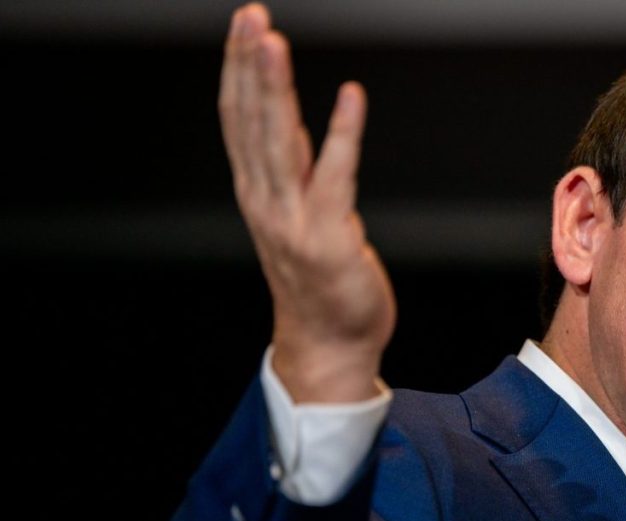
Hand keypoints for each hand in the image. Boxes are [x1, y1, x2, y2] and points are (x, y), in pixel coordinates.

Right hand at [219, 3, 395, 402]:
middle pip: (251, 122)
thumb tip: (296, 126)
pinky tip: (351, 96)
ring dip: (275, 88)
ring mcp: (293, 221)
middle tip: (249, 16)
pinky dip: (343, 134)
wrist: (329, 346)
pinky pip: (336, 175)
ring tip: (273, 41)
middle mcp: (266, 202)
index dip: (238, 71)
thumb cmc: (319, 285)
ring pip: (278, 142)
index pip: (239, 121)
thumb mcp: (299, 219)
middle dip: (248, 64)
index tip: (243, 27)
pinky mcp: (329, 237)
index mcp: (258, 194)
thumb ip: (296, 173)